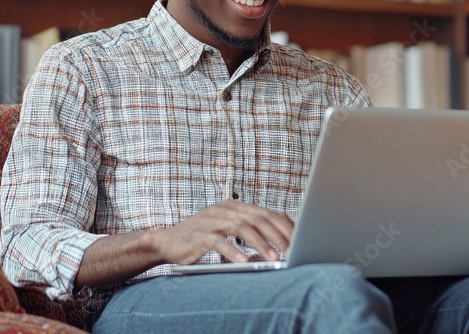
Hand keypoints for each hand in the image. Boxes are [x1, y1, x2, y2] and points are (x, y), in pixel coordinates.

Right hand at [151, 200, 293, 264]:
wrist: (167, 242)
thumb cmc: (201, 240)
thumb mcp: (228, 233)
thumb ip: (249, 235)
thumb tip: (277, 248)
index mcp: (236, 206)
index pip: (267, 213)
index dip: (286, 226)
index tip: (301, 240)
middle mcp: (226, 209)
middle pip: (259, 218)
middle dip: (279, 235)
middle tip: (293, 250)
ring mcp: (212, 219)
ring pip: (243, 227)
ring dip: (261, 244)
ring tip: (274, 258)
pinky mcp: (200, 234)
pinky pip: (220, 241)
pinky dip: (233, 251)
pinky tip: (244, 261)